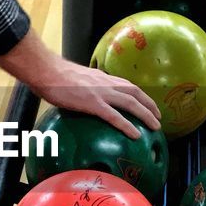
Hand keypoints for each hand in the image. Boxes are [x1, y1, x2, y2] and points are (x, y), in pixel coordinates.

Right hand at [0, 32, 161, 137]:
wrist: (46, 71)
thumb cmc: (55, 76)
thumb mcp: (77, 80)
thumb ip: (86, 88)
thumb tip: (86, 98)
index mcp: (102, 78)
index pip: (128, 86)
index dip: (141, 96)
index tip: (149, 105)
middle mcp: (106, 83)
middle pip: (135, 93)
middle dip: (150, 106)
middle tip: (158, 119)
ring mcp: (100, 93)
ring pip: (130, 104)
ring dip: (146, 115)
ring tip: (155, 127)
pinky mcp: (92, 103)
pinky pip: (114, 116)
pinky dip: (127, 125)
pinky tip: (135, 135)